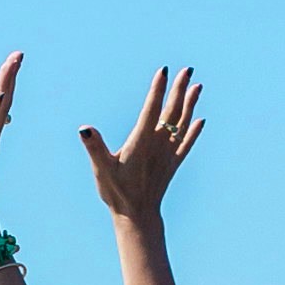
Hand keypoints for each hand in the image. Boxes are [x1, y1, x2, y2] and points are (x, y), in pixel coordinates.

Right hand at [81, 62, 204, 224]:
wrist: (137, 216)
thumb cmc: (116, 192)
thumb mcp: (101, 169)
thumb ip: (94, 147)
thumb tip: (84, 129)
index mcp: (141, 142)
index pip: (151, 110)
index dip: (158, 90)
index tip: (163, 70)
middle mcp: (158, 145)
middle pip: (171, 112)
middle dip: (178, 89)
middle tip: (186, 69)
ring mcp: (168, 154)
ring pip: (182, 124)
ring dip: (190, 104)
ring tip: (197, 85)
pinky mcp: (173, 164)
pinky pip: (187, 144)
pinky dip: (194, 131)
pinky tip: (201, 120)